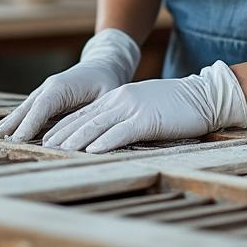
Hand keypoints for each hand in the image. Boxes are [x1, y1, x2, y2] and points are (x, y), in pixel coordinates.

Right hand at [0, 28, 139, 141]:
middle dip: (10, 126)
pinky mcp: (43, 99)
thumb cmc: (108, 82)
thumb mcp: (108, 96)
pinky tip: (0, 134)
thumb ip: (95, 114)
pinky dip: (12, 122)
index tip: (17, 140)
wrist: (103, 64)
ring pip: (21, 110)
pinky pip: (25, 112)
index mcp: (62, 86)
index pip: (42, 107)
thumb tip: (85, 136)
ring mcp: (43, 93)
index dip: (29, 124)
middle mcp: (48, 88)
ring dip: (6, 125)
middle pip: (26, 109)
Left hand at [41, 60, 246, 152]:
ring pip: (97, 125)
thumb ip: (126, 113)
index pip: (85, 112)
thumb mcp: (145, 104)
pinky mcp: (147, 120)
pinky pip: (120, 132)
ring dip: (75, 139)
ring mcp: (133, 108)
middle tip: (42, 145)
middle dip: (61, 133)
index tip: (47, 136)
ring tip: (57, 150)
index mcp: (119, 96)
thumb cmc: (178, 104)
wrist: (204, 95)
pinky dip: (104, 142)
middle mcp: (121, 99)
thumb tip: (111, 129)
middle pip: (84, 118)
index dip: (64, 125)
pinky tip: (90, 151)